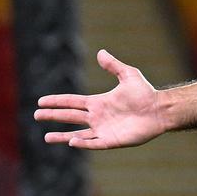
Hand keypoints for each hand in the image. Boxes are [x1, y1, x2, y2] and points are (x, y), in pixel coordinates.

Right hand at [35, 49, 166, 148]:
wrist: (160, 110)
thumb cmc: (146, 94)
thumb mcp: (128, 75)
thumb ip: (113, 66)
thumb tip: (100, 52)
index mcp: (98, 103)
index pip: (72, 102)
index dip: (57, 101)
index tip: (41, 101)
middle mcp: (97, 117)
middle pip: (70, 117)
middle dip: (53, 116)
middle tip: (36, 115)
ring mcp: (103, 130)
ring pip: (78, 135)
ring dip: (62, 136)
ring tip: (46, 138)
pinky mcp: (112, 140)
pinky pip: (94, 143)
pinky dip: (83, 143)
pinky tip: (72, 141)